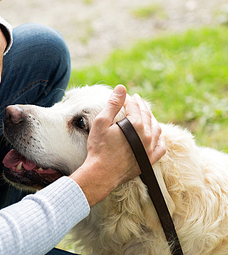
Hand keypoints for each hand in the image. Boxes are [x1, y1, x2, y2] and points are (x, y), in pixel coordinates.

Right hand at [70, 85, 165, 206]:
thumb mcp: (102, 122)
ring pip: (156, 129)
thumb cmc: (99, 147)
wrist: (101, 173)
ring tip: (146, 114)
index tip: (125, 96)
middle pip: (147, 115)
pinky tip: (156, 134)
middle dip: (141, 106)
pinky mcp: (149, 160)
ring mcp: (150, 149)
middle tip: (136, 100)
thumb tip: (122, 88)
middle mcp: (147, 136)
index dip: (129, 99)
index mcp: (136, 125)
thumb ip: (113, 104)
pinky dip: (160, 138)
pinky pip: (161, 147)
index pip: (135, 107)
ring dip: (152, 119)